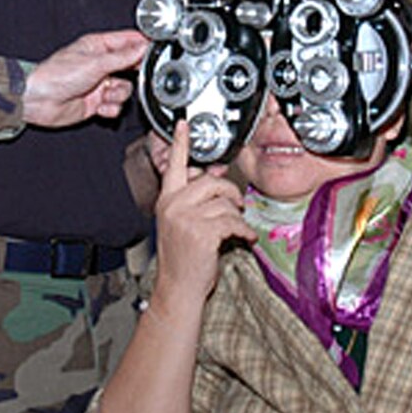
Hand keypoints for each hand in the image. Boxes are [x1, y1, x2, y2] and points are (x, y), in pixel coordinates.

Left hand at [21, 30, 146, 127]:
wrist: (39, 100)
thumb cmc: (56, 75)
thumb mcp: (95, 62)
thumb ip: (122, 57)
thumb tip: (142, 47)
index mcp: (98, 47)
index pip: (127, 40)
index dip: (142, 44)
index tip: (155, 49)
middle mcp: (100, 64)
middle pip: (130, 67)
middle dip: (133, 74)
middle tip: (134, 76)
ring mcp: (99, 84)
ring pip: (125, 89)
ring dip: (119, 94)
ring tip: (106, 94)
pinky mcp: (96, 102)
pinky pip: (115, 105)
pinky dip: (111, 108)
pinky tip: (100, 106)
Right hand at [151, 121, 252, 314]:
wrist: (178, 288)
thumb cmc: (182, 259)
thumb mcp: (180, 224)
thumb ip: (193, 202)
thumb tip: (216, 181)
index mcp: (166, 200)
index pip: (174, 166)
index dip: (181, 143)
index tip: (184, 124)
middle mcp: (173, 206)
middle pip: (210, 182)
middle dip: (230, 193)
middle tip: (236, 205)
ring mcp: (186, 219)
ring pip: (225, 203)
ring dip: (237, 217)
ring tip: (236, 229)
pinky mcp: (202, 232)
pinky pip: (233, 221)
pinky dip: (244, 231)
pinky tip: (244, 238)